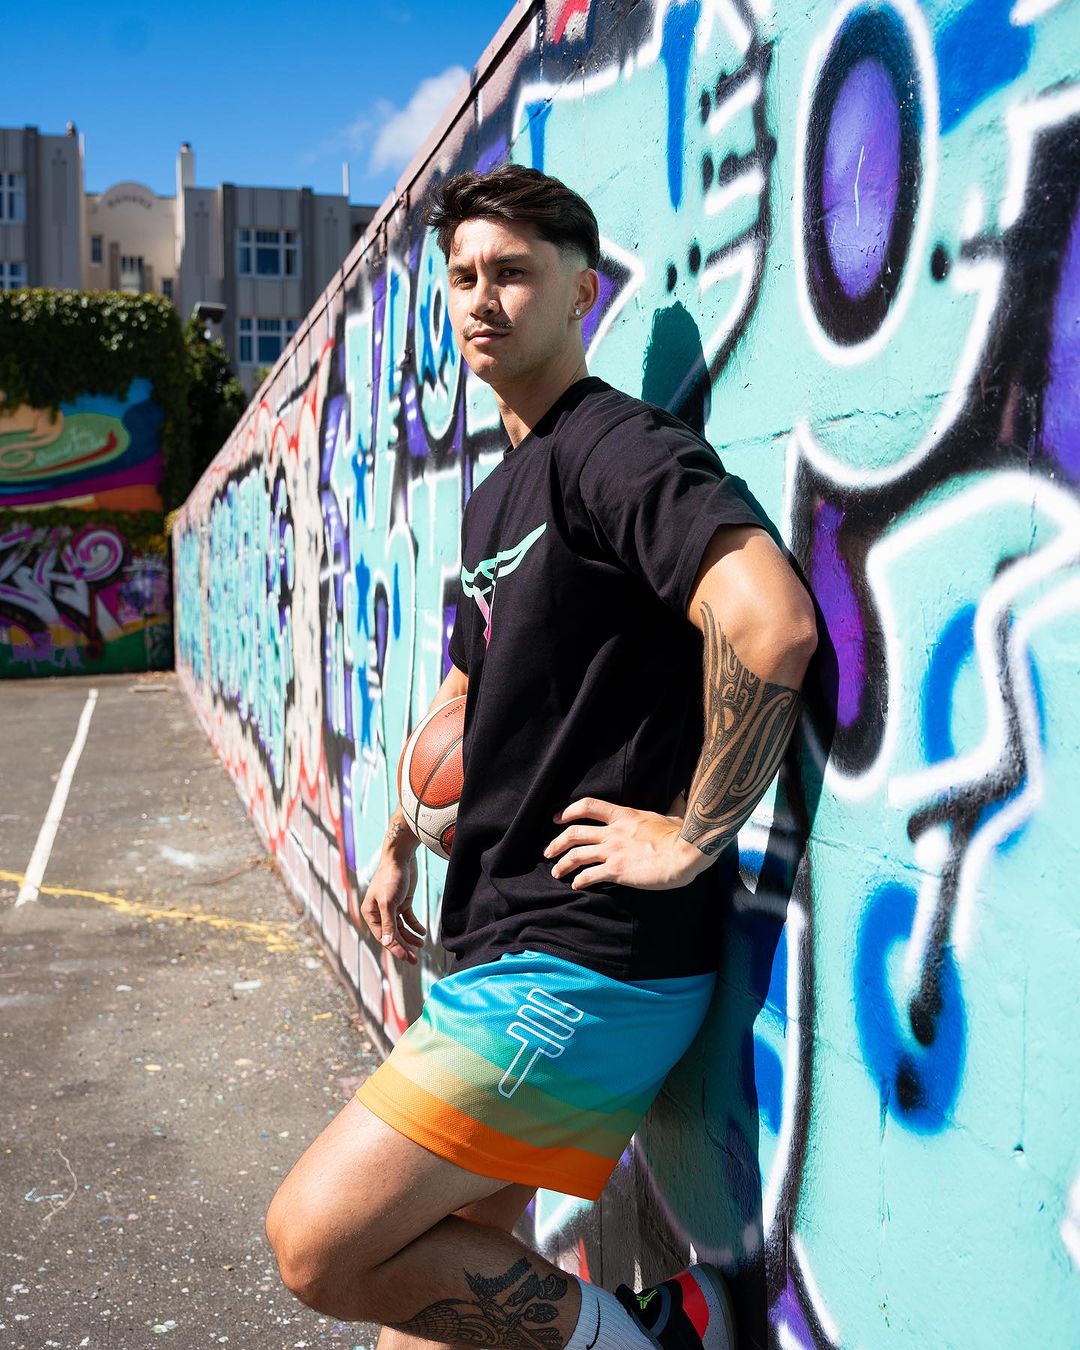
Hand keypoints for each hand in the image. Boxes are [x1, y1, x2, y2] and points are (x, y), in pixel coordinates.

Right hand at [359, 850, 425, 963]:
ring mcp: (391, 908)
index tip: (407, 958)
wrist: (401, 857)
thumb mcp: (389, 903)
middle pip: (392, 935)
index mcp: (370, 913)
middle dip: (404, 947)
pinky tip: (422, 932)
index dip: (395, 949)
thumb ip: (388, 924)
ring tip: (421, 944)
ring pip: (401, 929)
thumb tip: (387, 943)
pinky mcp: (403, 902)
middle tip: (415, 960)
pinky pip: (408, 919)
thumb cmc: (390, 878)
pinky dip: (415, 926)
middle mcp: (379, 912)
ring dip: (410, 938)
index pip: (383, 937)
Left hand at [544, 797, 710, 890]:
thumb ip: (670, 810)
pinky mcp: (616, 870)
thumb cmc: (682, 835)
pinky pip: (589, 875)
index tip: (557, 818)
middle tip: (548, 851)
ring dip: (562, 864)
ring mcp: (612, 850)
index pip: (587, 806)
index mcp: (623, 815)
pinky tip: (576, 886)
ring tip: (556, 872)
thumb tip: (680, 799)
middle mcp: (612, 832)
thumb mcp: (672, 816)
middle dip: (556, 843)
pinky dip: (579, 881)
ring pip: (576, 855)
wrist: (685, 852)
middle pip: (573, 833)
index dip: (568, 811)